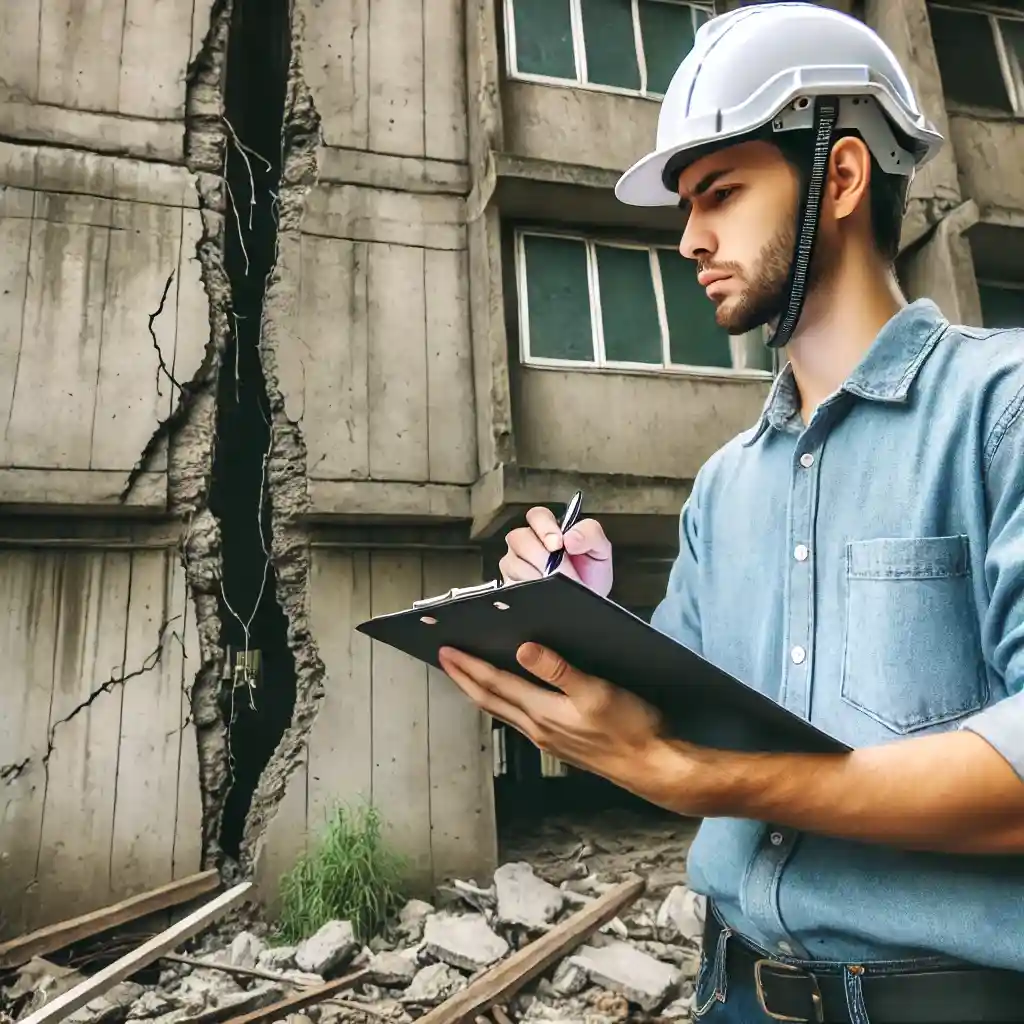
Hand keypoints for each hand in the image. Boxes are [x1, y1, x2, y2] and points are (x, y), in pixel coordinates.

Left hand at [437, 641, 668, 793]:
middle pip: (490, 700)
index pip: (494, 684)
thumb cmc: (631, 730)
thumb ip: (559, 671)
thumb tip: (523, 650)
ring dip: (481, 692)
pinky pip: (520, 720)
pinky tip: (510, 698)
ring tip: (468, 676)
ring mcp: (549, 739)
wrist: (654, 768)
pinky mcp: (562, 744)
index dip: (468, 666)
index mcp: (542, 713)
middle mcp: (538, 729)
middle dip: (464, 678)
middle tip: (445, 658)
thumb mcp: (597, 692)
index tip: (446, 650)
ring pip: (503, 711)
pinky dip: (505, 704)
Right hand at [498, 506, 613, 597]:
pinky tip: (544, 593)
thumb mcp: (600, 550)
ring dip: (537, 575)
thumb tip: (570, 537)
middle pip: (519, 538)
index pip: (536, 516)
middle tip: (562, 572)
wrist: (585, 601)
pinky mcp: (509, 584)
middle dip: (542, 556)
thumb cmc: (590, 574)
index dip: (545, 528)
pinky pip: (511, 583)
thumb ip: (590, 534)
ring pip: (513, 562)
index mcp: (549, 528)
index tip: (559, 544)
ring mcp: (515, 563)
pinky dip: (529, 588)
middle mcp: (527, 542)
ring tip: (557, 585)